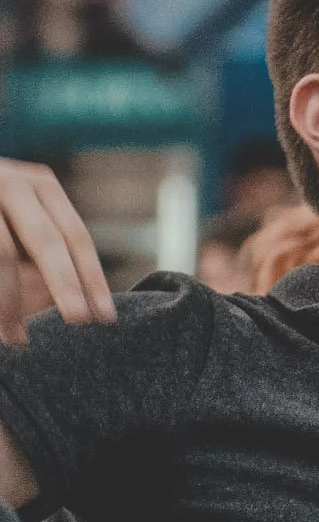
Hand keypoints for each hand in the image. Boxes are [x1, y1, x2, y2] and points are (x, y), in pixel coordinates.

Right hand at [0, 157, 113, 345]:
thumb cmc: (1, 214)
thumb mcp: (23, 217)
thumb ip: (48, 250)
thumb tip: (84, 302)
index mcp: (40, 186)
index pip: (75, 236)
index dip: (91, 277)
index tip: (105, 315)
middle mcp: (10, 183)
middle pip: (46, 240)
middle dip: (65, 284)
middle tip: (78, 320)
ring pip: (3, 255)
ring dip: (11, 303)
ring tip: (16, 338)